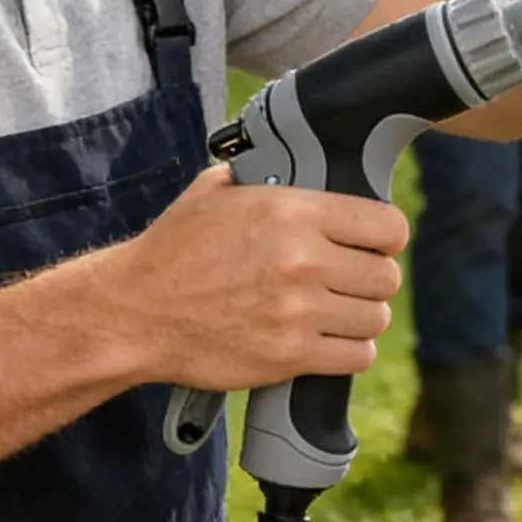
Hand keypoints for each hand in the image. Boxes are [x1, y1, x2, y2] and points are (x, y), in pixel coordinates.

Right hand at [99, 167, 408, 390]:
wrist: (134, 311)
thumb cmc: (174, 249)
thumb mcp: (220, 189)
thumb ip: (269, 175)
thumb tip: (302, 166)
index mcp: (294, 211)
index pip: (387, 225)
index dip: (386, 235)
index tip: (377, 242)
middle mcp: (303, 260)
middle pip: (386, 275)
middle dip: (372, 277)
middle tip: (350, 279)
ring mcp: (298, 311)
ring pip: (376, 317)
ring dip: (361, 315)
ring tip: (338, 310)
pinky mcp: (288, 356)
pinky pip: (356, 356)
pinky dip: (349, 350)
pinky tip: (330, 339)